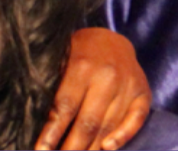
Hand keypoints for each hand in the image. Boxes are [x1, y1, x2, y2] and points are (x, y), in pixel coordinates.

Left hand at [35, 28, 149, 149]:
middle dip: (71, 147)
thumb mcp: (60, 58)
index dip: (52, 133)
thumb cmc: (76, 52)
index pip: (64, 108)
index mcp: (82, 67)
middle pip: (87, 122)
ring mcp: (128, 86)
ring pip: (108, 125)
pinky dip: (122, 136)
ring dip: (91, 147)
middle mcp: (108, 78)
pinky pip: (136, 120)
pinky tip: (106, 148)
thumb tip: (33, 115)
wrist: (112, 38)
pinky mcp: (144, 93)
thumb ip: (52, 83)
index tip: (42, 150)